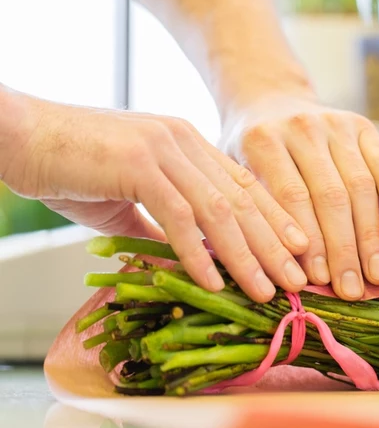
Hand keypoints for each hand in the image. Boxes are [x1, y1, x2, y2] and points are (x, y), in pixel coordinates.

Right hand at [0, 86, 309, 301]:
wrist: (20, 137)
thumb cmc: (73, 168)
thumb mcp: (131, 199)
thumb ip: (163, 222)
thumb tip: (189, 257)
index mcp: (190, 145)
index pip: (245, 188)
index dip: (276, 222)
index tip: (301, 254)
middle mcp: (185, 142)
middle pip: (243, 200)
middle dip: (275, 244)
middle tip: (302, 280)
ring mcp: (164, 150)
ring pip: (219, 210)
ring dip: (247, 255)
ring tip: (268, 291)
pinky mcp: (138, 165)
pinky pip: (178, 216)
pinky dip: (197, 253)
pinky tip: (215, 283)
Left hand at [220, 94, 378, 300]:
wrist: (268, 99)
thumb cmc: (248, 152)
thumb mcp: (232, 172)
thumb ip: (253, 212)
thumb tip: (275, 272)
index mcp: (262, 141)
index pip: (292, 197)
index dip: (309, 241)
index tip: (318, 280)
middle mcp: (301, 127)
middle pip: (330, 195)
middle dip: (344, 248)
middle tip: (352, 290)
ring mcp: (334, 123)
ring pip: (359, 184)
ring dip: (371, 234)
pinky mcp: (360, 124)